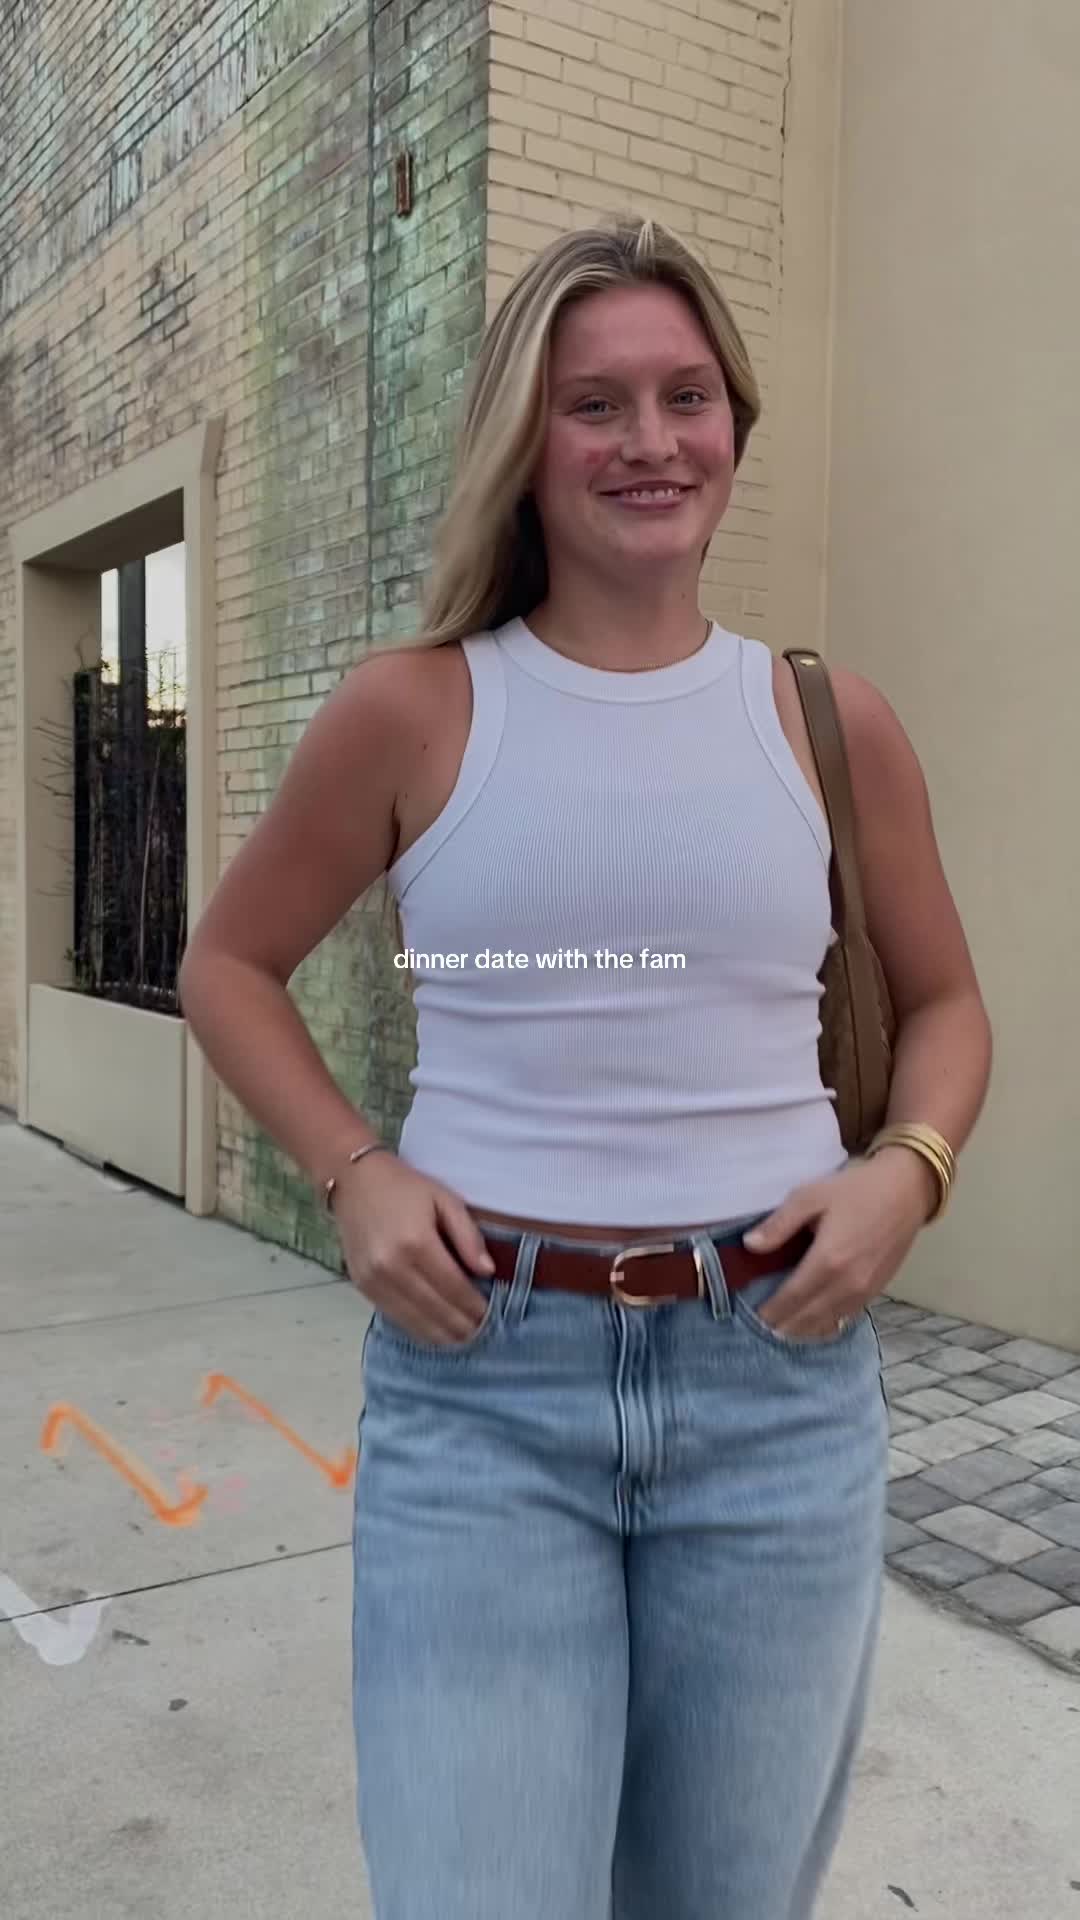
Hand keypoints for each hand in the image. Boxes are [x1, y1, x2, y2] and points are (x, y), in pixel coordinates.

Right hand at [332, 1152, 495, 1344]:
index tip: (491, 1316)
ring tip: (462, 1339)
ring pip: (414, 1320)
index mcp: (416, 1243)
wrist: (353, 1181)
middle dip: (461, 1326)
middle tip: (482, 1333)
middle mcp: (392, 1267)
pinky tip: (435, 1332)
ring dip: (441, 1334)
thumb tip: (487, 1272)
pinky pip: (394, 1316)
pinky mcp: (362, 1286)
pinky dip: (417, 1328)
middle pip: (435, 1309)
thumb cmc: (404, 1187)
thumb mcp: (445, 1199)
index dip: (475, 1306)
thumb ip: (468, 1236)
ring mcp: (373, 1280)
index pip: (454, 1288)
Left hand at [742, 1148, 935, 1337]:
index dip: (770, 1311)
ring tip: (784, 1330)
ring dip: (804, 1330)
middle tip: (763, 1328)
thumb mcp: (810, 1196)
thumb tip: (750, 1245)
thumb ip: (779, 1224)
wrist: (905, 1191)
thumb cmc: (855, 1190)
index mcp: (827, 1261)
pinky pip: (847, 1318)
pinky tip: (814, 1323)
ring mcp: (865, 1291)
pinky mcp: (877, 1291)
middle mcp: (847, 1284)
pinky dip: (827, 1324)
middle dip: (784, 1326)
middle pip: (808, 1318)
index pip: (791, 1299)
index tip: (752, 1316)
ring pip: (828, 1323)